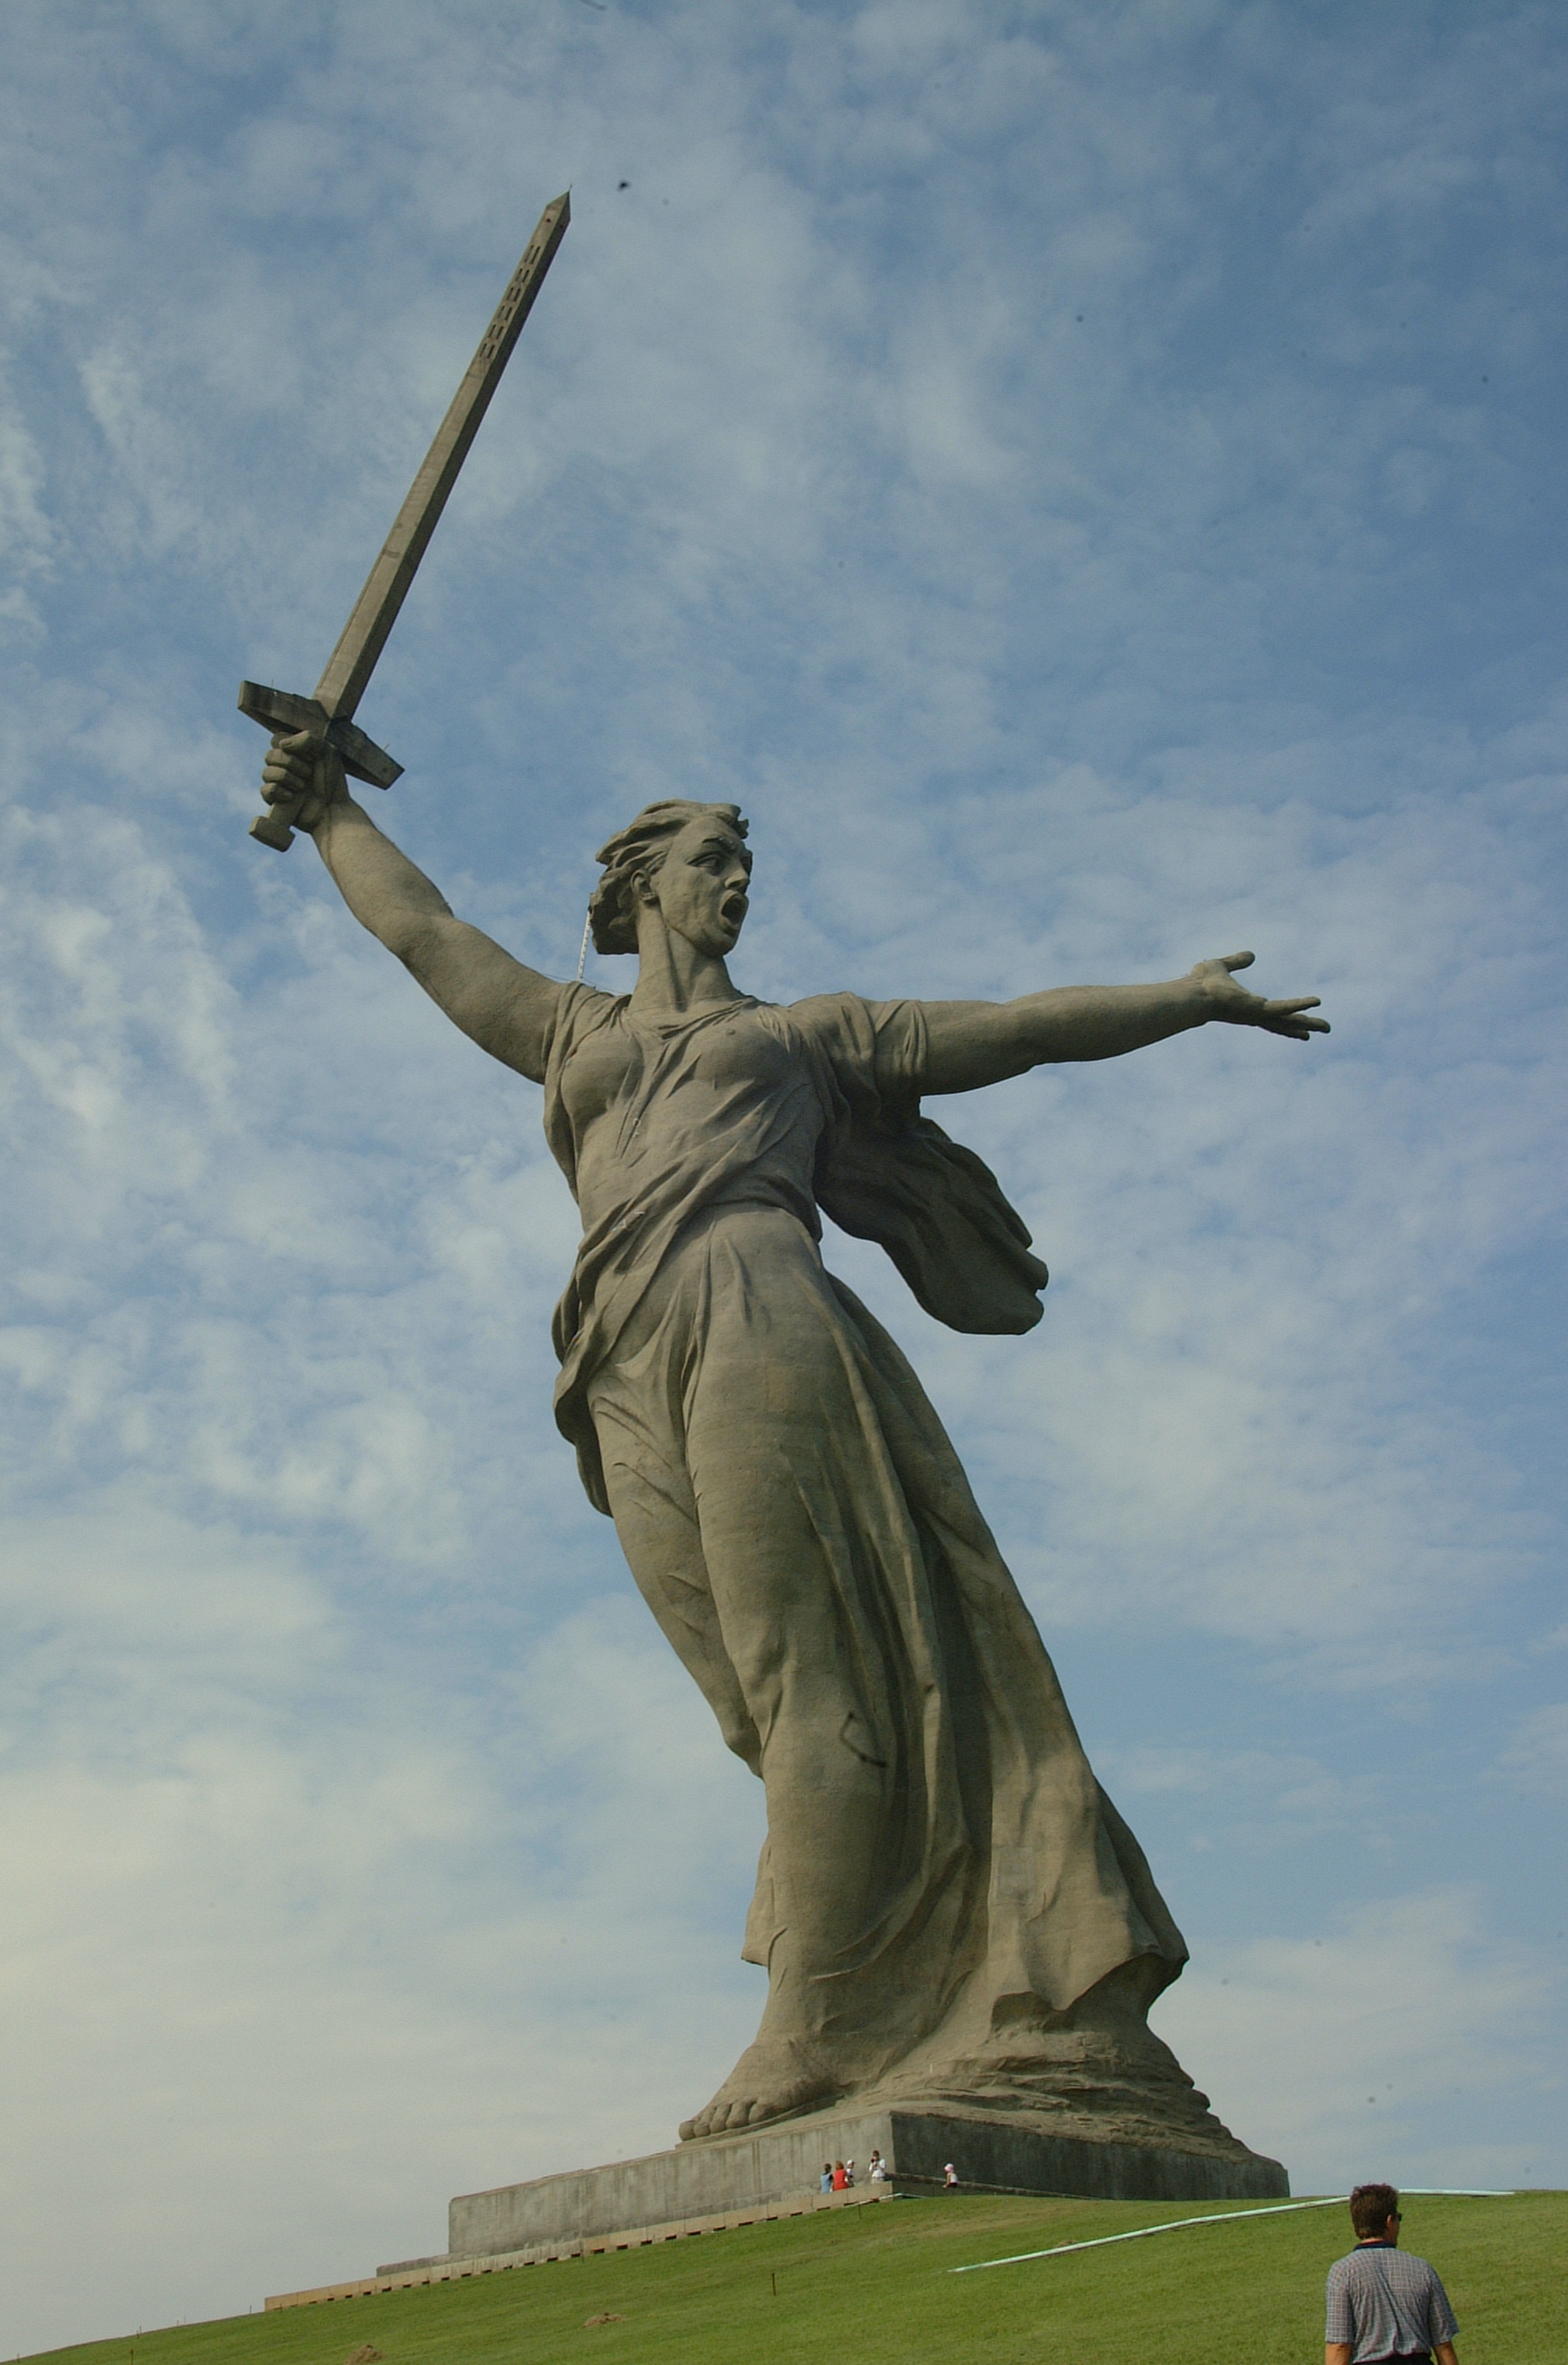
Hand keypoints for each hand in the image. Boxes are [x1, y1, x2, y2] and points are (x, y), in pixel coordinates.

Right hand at [260, 730, 347, 832]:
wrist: (335, 809)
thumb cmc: (333, 780)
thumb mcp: (328, 752)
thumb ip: (309, 739)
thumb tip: (283, 745)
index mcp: (292, 753)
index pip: (277, 740)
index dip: (290, 745)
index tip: (309, 754)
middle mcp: (283, 767)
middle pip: (269, 755)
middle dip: (289, 762)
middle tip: (308, 772)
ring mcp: (279, 785)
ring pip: (266, 773)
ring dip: (285, 776)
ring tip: (302, 786)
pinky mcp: (276, 802)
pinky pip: (265, 791)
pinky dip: (277, 790)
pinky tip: (291, 796)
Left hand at [1189, 950, 1328, 1040]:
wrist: (1192, 993)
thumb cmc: (1200, 983)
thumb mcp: (1222, 966)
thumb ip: (1237, 961)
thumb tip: (1250, 955)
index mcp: (1248, 1006)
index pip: (1274, 1013)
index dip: (1289, 1016)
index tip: (1303, 1024)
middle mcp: (1254, 1014)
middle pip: (1285, 1022)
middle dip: (1304, 1025)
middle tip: (1324, 1029)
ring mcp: (1257, 1014)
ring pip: (1288, 1020)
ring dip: (1308, 1022)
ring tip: (1327, 1028)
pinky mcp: (1258, 1010)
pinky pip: (1283, 1008)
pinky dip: (1300, 1004)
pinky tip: (1316, 1001)